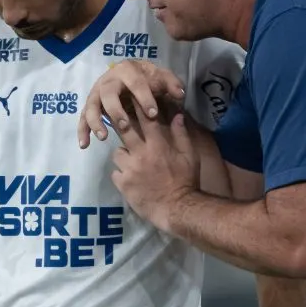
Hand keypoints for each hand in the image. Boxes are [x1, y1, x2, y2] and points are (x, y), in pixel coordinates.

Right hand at [78, 60, 184, 147]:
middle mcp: (108, 80)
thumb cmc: (148, 78)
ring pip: (91, 106)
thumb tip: (180, 94)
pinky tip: (85, 145)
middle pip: (108, 93)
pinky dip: (82, 131)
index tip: (153, 114)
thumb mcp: (162, 77)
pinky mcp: (90, 105)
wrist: (133, 75)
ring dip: (95, 121)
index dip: (144, 98)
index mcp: (127, 70)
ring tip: (103, 136)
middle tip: (125, 125)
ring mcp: (97, 93)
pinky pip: (83, 118)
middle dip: (116, 109)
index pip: (135, 82)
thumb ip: (172, 84)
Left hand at [111, 105, 198, 230]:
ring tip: (130, 161)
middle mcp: (140, 154)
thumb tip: (177, 115)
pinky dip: (121, 174)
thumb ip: (181, 135)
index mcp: (157, 145)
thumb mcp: (190, 156)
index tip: (131, 97)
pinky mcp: (123, 184)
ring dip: (123, 155)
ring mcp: (129, 169)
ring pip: (117, 153)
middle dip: (121, 124)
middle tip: (120, 123)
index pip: (145, 119)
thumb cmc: (186, 181)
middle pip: (124, 131)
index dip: (137, 106)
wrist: (177, 209)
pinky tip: (128, 178)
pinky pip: (115, 173)